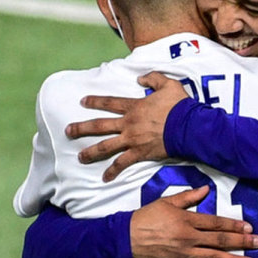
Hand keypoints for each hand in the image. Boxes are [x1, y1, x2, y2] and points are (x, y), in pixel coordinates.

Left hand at [68, 72, 189, 181]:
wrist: (189, 126)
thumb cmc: (180, 106)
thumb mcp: (169, 84)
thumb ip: (153, 78)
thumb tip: (140, 79)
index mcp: (134, 107)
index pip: (109, 103)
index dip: (95, 101)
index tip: (83, 102)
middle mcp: (128, 123)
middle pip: (99, 126)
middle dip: (82, 128)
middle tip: (68, 131)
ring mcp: (132, 140)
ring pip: (106, 146)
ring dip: (91, 152)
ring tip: (80, 157)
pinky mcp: (140, 153)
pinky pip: (123, 163)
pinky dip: (113, 171)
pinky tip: (105, 178)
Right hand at [130, 186, 257, 257]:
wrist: (124, 238)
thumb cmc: (145, 218)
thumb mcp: (166, 202)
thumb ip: (188, 197)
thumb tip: (206, 189)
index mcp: (186, 220)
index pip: (215, 223)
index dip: (233, 225)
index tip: (248, 227)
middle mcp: (188, 237)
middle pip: (219, 240)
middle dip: (241, 242)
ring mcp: (184, 253)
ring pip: (213, 257)